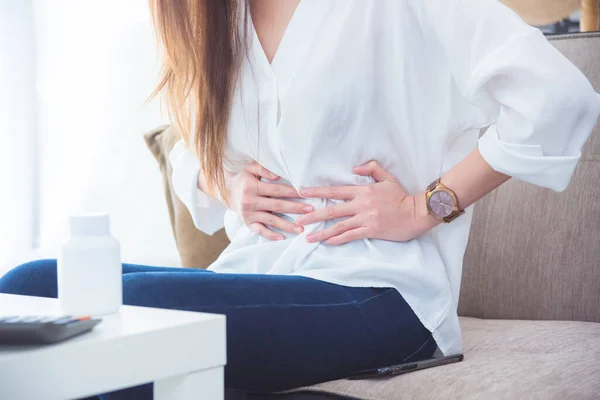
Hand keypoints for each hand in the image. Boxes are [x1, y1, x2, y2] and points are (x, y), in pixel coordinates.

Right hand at [228, 161, 312, 240]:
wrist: (226, 192)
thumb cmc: (244, 178)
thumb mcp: (250, 169)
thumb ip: (263, 168)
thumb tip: (278, 176)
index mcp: (252, 187)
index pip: (276, 190)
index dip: (291, 193)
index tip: (305, 195)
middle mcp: (250, 202)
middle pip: (277, 206)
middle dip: (295, 209)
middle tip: (310, 211)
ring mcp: (248, 214)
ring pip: (271, 220)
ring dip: (287, 225)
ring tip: (301, 229)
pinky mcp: (247, 223)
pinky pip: (260, 231)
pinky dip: (270, 235)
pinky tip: (282, 238)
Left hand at [297, 161, 439, 244]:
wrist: (417, 212)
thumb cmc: (402, 195)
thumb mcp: (387, 177)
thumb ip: (371, 169)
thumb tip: (354, 167)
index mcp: (362, 190)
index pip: (335, 190)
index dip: (317, 191)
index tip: (302, 192)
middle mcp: (361, 204)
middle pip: (331, 209)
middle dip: (313, 215)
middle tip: (298, 219)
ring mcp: (365, 218)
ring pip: (338, 226)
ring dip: (322, 232)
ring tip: (308, 237)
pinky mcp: (371, 230)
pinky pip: (351, 235)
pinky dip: (338, 239)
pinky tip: (327, 242)